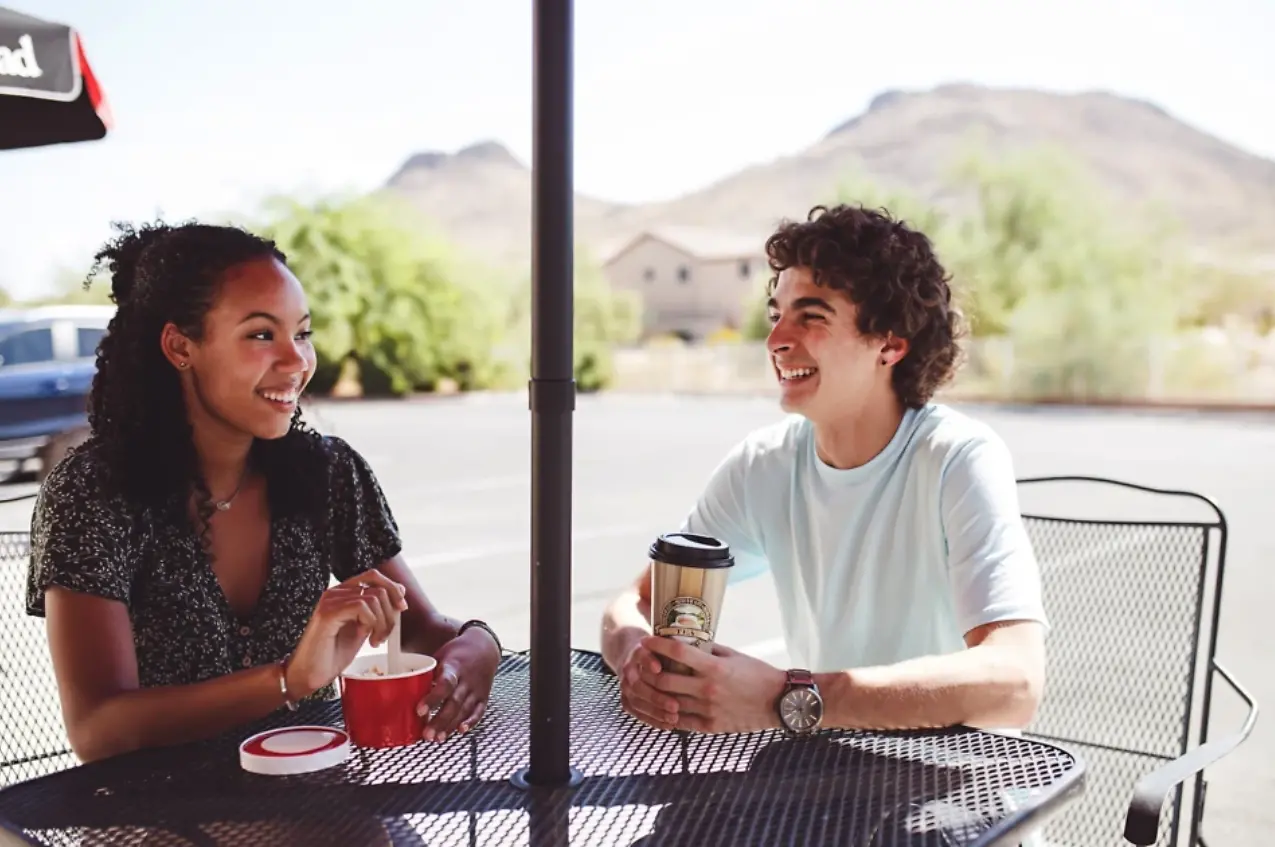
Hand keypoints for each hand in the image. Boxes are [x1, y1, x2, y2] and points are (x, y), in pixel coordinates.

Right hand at [286, 569, 407, 698]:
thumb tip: (400, 592)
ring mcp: (330, 601)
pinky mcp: (328, 613)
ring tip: (375, 640)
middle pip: (378, 587)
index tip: (401, 607)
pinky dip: (371, 623)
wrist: (310, 674)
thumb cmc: (333, 654)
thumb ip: (377, 611)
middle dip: (390, 613)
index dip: (392, 588)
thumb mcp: (363, 628)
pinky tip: (366, 639)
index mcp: (343, 593)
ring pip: (373, 598)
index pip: (373, 576)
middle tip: (385, 635)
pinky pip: (361, 607)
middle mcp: (335, 592)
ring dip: (382, 622)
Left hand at [417, 626, 500, 741]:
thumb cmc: (459, 652)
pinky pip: (478, 712)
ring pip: (464, 710)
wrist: (485, 646)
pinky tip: (460, 730)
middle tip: (427, 734)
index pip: (444, 685)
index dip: (432, 699)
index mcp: (454, 667)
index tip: (420, 711)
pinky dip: (471, 723)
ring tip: (438, 738)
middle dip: (440, 720)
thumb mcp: (441, 655)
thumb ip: (428, 672)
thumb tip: (407, 686)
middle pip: (454, 703)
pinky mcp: (483, 696)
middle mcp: (467, 680)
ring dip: (451, 726)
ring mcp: (476, 689)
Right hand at [617, 636, 680, 730]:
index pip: (642, 654)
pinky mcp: (626, 699)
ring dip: (655, 711)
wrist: (637, 656)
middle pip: (637, 684)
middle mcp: (630, 666)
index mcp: (641, 648)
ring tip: (674, 717)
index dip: (648, 661)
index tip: (659, 669)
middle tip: (675, 705)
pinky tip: (668, 724)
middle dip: (656, 696)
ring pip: (636, 701)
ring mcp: (625, 683)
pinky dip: (651, 719)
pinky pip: (636, 712)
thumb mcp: (671, 643)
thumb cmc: (663, 650)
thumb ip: (686, 647)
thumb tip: (710, 651)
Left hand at [639, 635, 785, 733]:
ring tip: (649, 684)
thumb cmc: (757, 674)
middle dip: (648, 672)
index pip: (677, 652)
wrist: (778, 703)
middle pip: (664, 680)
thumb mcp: (733, 655)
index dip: (658, 644)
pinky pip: (680, 722)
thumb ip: (708, 649)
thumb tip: (686, 640)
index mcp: (714, 668)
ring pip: (668, 702)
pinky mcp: (710, 726)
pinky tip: (663, 705)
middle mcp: (708, 689)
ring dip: (655, 693)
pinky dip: (668, 713)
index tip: (647, 639)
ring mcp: (707, 710)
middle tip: (643, 665)